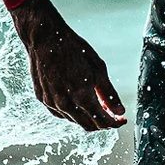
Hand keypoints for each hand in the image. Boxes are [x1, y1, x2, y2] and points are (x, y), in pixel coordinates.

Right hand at [10, 0, 126, 131]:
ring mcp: (52, 102)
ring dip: (88, 118)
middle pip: (89, 126)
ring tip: (97, 106)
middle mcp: (65, 104)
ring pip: (75, 121)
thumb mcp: (98, 68)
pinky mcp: (43, 98)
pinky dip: (73, 113)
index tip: (122, 119)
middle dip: (103, 123)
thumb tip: (120, 111)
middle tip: (112, 115)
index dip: (115, 123)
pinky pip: (61, 113)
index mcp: (82, 96)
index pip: (102, 121)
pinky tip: (79, 104)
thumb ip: (109, 93)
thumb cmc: (73, 49)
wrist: (45, 38)